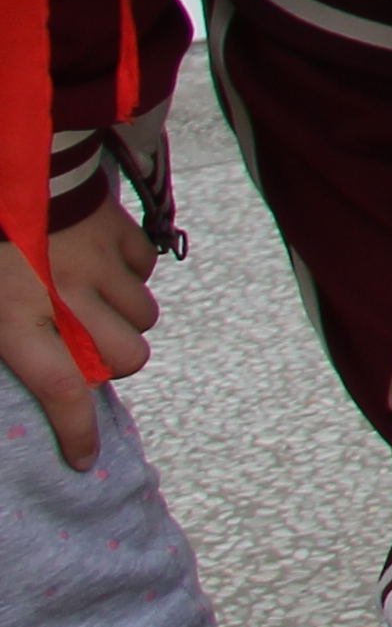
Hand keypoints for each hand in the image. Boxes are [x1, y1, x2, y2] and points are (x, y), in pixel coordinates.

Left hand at [0, 199, 158, 465]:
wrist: (17, 167)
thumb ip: (13, 335)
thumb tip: (45, 363)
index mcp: (18, 318)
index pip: (58, 390)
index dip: (74, 431)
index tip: (82, 460)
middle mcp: (67, 298)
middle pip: (128, 359)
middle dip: (115, 360)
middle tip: (88, 345)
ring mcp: (99, 265)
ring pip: (143, 317)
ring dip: (123, 316)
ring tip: (93, 298)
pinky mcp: (120, 234)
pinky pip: (144, 271)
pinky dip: (129, 274)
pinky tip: (101, 262)